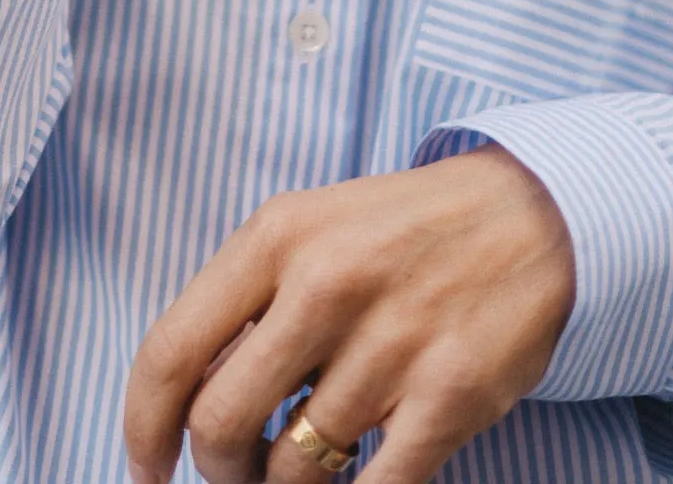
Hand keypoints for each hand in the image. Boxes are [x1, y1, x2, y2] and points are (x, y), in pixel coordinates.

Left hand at [124, 149, 574, 483]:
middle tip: (238, 474)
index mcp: (277, 235)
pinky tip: (359, 481)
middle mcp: (325, 283)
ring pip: (295, 468)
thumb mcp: (309, 232)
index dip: (143, 427)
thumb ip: (247, 304)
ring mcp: (390, 342)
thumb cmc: (399, 232)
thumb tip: (186, 400)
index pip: (172, 350)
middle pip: (221, 423)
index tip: (147, 468)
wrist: (529, 215)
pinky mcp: (450, 395)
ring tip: (312, 464)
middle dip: (219, 470)